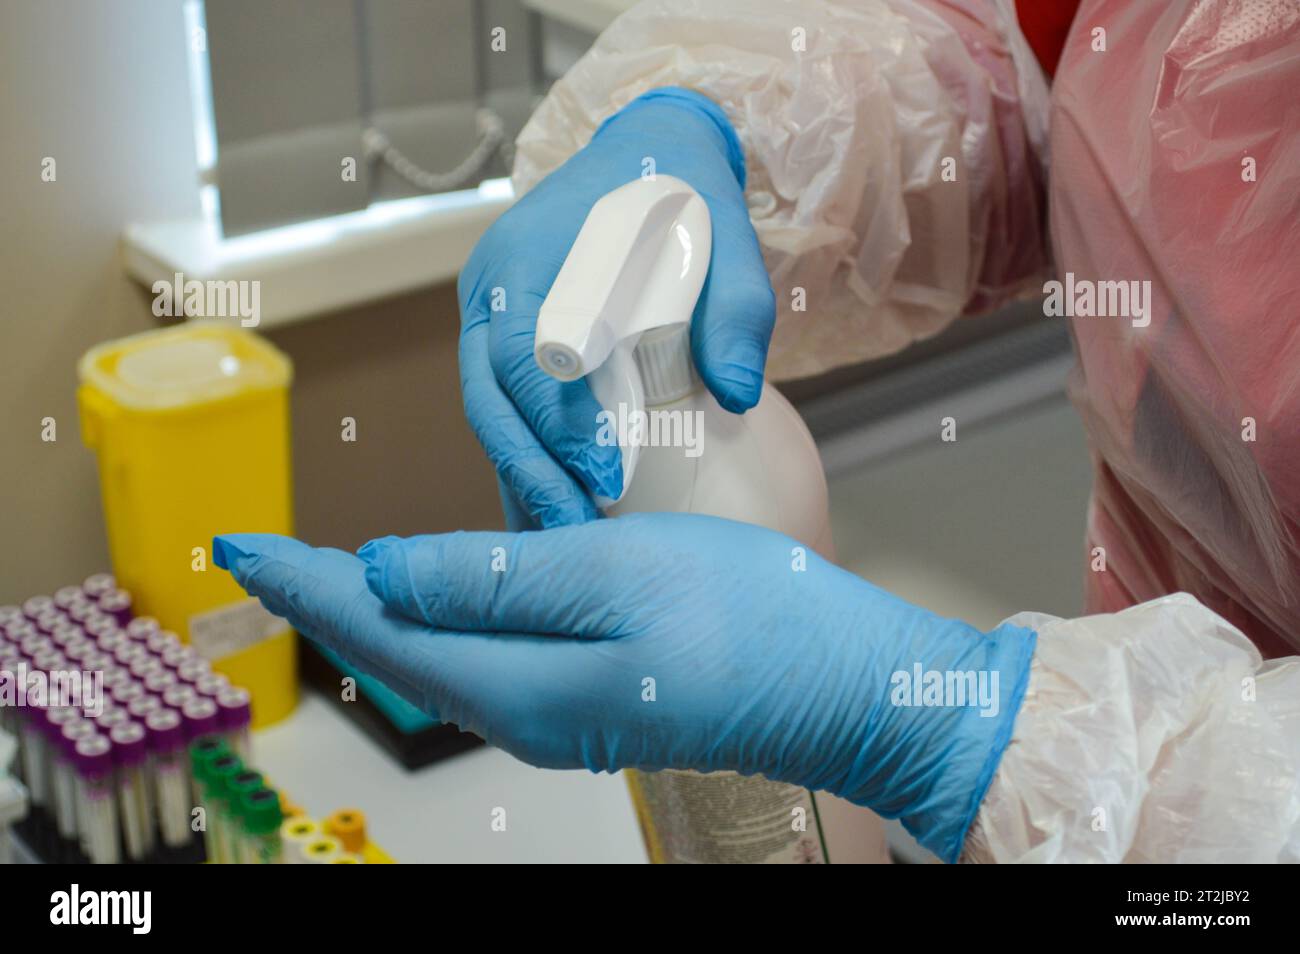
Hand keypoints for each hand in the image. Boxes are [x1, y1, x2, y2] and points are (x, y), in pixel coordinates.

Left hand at [214, 514, 1034, 861]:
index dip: (303, 581)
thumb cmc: (747, 619)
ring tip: (324, 575)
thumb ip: (490, 577)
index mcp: (516, 682)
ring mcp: (560, 712)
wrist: (846, 685)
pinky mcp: (595, 696)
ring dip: (373, 612)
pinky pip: (483, 659)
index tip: (240, 545)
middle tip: (263, 556)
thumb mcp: (613, 575)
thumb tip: (381, 572)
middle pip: (394, 652)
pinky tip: (433, 599)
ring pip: (435, 659)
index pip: (376, 627)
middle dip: (322, 600)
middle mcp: (523, 712)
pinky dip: (437, 621)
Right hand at [459, 87, 774, 528]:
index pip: (525, 354)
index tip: (605, 479)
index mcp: (530, 256)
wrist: (647, 159)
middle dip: (531, 472)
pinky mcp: (498, 343)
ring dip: (522, 477)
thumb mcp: (725, 237)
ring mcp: (486, 317)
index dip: (558, 423)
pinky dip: (525, 460)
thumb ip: (735, 308)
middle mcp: (491, 290)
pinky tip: (550, 511)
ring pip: (488, 413)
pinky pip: (503, 410)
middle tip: (577, 534)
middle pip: (490, 398)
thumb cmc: (684, 198)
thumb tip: (736, 393)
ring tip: (563, 540)